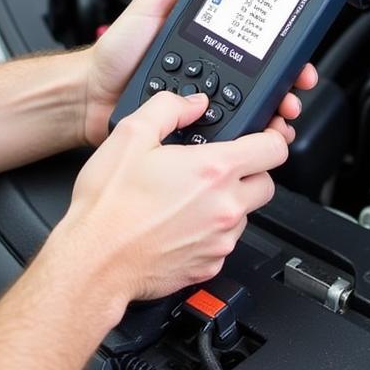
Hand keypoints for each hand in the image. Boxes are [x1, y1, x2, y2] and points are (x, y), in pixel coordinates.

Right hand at [60, 91, 286, 304]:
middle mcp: (225, 207)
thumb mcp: (130, 135)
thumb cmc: (109, 205)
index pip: (275, 149)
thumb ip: (168, 108)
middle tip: (218, 168)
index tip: (259, 138)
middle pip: (267, 183)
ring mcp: (220, 240)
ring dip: (228, 203)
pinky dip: (210, 232)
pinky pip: (223, 243)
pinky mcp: (209, 266)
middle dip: (249, 172)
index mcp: (213, 170)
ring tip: (189, 198)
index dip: (270, 137)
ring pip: (245, 215)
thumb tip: (193, 103)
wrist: (94, 260)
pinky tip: (179, 223)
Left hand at [81, 0, 318, 144]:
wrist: (90, 96)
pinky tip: (257, 133)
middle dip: (288, 83)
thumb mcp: (151, 6)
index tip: (299, 47)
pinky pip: (228, 132)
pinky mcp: (195, 128)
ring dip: (274, 111)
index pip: (254, 40)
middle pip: (262, 78)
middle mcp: (211, 70)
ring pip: (252, 108)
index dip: (282, 44)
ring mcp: (204, 101)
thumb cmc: (116, 53)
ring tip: (282, 113)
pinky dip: (248, 135)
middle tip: (297, 86)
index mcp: (206, 40)